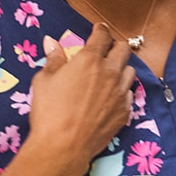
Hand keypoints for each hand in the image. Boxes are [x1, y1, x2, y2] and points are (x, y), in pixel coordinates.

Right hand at [28, 23, 135, 163]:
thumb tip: (52, 42)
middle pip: (124, 50)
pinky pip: (129, 94)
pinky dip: (122, 91)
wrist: (64, 146)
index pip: (102, 36)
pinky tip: (113, 95)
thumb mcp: (45, 81)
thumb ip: (53, 60)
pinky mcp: (124, 112)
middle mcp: (110, 72)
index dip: (100, 30)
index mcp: (89, 59)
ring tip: (111, 73)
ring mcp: (120, 93)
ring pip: (131, 71)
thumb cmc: (49, 111)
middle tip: (107, 50)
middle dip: (116, 46)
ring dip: (122, 68)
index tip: (99, 29)